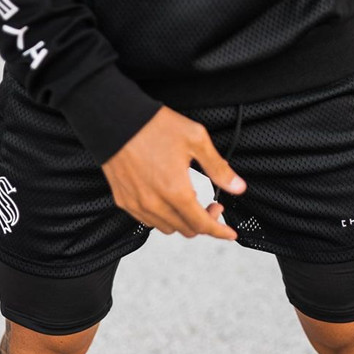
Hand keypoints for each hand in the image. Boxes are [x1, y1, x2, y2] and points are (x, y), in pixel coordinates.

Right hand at [101, 105, 246, 239]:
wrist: (116, 119)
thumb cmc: (154, 126)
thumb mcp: (195, 140)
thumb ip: (218, 168)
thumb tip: (238, 187)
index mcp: (176, 192)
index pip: (202, 225)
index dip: (220, 231)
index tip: (230, 233)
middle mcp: (155, 204)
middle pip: (186, 230)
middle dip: (204, 222)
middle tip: (212, 205)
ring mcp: (137, 204)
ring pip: (167, 228)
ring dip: (182, 221)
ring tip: (189, 202)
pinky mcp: (124, 201)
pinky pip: (147, 221)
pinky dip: (162, 217)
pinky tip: (167, 201)